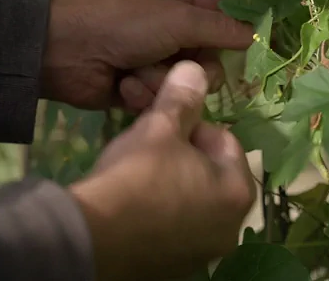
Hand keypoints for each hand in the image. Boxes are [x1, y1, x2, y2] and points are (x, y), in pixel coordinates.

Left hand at [40, 0, 252, 109]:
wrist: (68, 53)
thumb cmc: (124, 24)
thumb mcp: (177, 18)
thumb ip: (219, 28)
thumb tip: (255, 34)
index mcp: (180, 1)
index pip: (222, 12)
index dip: (238, 28)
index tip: (254, 45)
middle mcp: (173, 30)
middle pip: (210, 58)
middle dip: (193, 66)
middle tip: (178, 62)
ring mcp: (157, 61)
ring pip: (186, 83)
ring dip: (161, 81)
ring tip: (136, 73)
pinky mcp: (142, 89)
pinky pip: (163, 99)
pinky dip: (143, 94)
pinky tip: (123, 86)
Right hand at [69, 61, 255, 280]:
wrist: (90, 237)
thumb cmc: (136, 176)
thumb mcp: (159, 128)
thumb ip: (182, 98)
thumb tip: (195, 68)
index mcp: (237, 192)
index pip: (225, 141)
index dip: (193, 125)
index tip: (166, 123)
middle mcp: (230, 227)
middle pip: (210, 172)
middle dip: (183, 152)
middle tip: (151, 143)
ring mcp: (204, 253)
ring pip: (192, 200)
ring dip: (172, 179)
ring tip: (139, 168)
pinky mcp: (175, 268)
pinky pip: (174, 227)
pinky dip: (160, 211)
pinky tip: (132, 200)